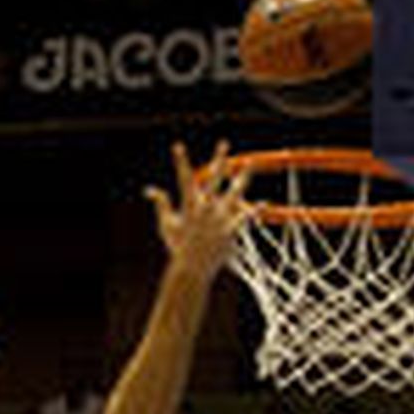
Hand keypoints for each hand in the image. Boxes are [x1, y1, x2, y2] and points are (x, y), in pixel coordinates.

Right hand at [145, 141, 247, 275]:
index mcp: (190, 206)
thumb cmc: (178, 247)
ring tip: (250, 163)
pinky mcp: (230, 231)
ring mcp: (219, 219)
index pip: (184, 179)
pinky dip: (254, 210)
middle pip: (214, 179)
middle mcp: (206, 209)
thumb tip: (149, 190)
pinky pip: (244, 218)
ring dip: (243, 178)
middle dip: (218, 160)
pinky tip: (264, 202)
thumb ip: (161, 204)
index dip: (180, 162)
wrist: (191, 270)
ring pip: (234, 193)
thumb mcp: (166, 224)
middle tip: (224, 143)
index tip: (177, 146)